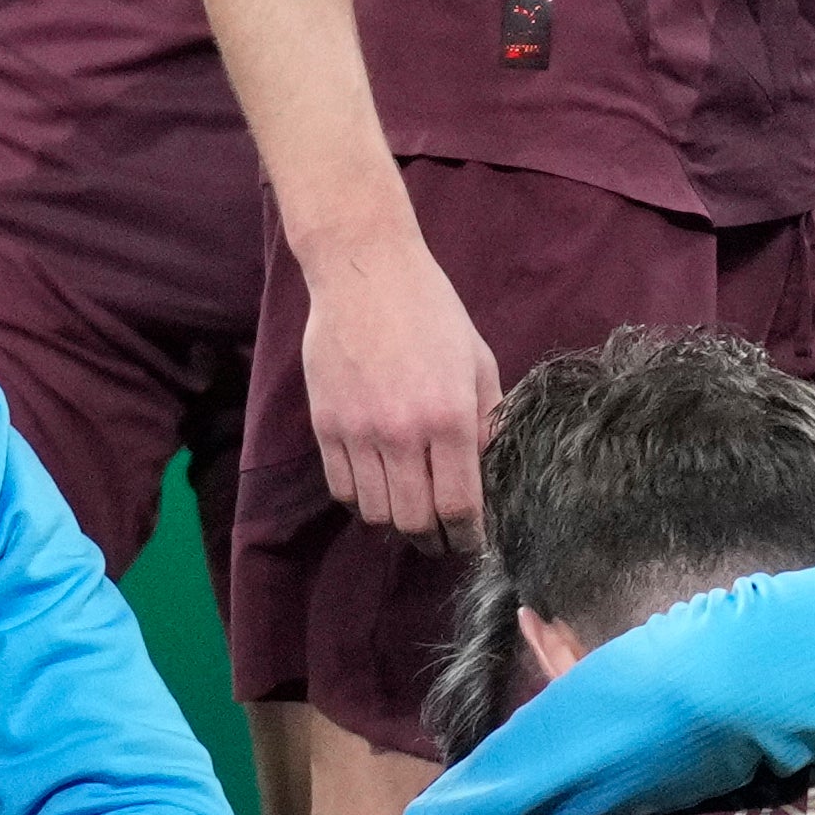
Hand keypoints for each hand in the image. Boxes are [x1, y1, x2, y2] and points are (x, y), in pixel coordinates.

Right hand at [301, 228, 500, 546]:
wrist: (365, 272)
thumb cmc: (432, 312)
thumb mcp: (479, 362)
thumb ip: (486, 422)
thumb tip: (488, 474)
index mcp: (450, 417)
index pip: (459, 506)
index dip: (468, 537)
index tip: (472, 542)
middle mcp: (403, 433)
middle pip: (415, 521)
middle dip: (434, 540)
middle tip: (442, 539)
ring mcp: (359, 431)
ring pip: (375, 512)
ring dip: (396, 522)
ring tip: (409, 514)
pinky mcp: (326, 425)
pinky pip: (341, 488)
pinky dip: (360, 500)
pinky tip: (377, 489)